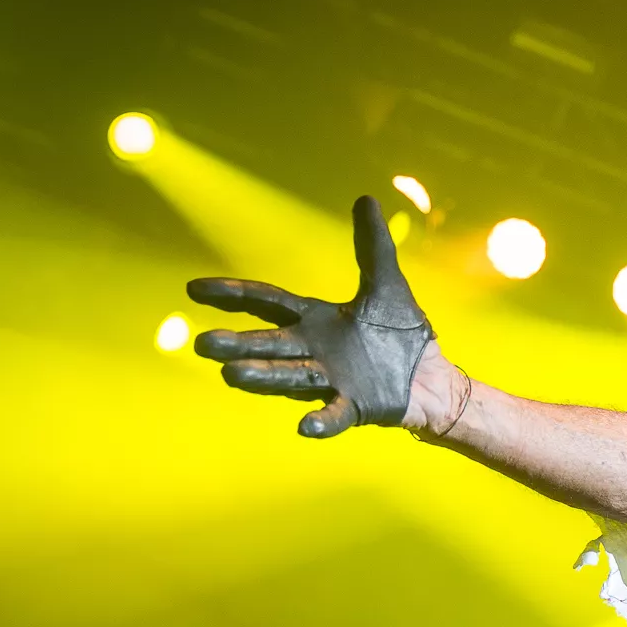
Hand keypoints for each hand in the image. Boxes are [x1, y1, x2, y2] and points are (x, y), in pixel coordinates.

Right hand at [188, 196, 434, 437]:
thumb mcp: (387, 284)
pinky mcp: (354, 405)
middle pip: (269, 343)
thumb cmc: (401, 334)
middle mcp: (314, 350)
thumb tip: (366, 198)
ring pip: (289, 376)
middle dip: (237, 343)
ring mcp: (330, 380)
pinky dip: (320, 420)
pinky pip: (332, 414)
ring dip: (262, 377)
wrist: (432, 376)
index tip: (194, 288)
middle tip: (203, 344)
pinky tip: (304, 427)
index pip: (267, 302)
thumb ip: (373, 245)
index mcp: (315, 320)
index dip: (232, 294)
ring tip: (231, 376)